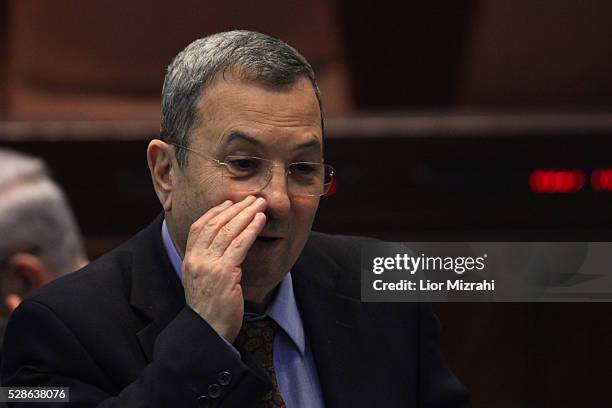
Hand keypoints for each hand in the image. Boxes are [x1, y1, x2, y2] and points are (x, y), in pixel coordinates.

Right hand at [182, 195, 266, 341]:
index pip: (199, 227)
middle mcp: (195, 259)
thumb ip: (209, 264)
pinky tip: (260, 220)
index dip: (214, 213)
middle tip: (251, 198)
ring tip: (259, 203)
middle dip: (234, 208)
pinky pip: (239, 245)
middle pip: (214, 224)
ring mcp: (208, 265)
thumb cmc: (210, 310)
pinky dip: (250, 229)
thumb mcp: (203, 282)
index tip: (228, 203)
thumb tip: (224, 248)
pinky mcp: (224, 273)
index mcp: (189, 260)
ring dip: (245, 214)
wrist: (209, 332)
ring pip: (228, 231)